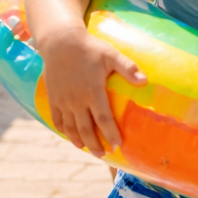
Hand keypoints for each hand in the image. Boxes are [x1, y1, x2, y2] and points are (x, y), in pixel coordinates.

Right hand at [37, 29, 145, 155]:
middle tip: (103, 154)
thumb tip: (145, 81)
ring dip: (79, 140)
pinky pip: (57, 119)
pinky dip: (63, 130)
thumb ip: (128, 68)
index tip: (118, 145)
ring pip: (70, 127)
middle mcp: (77, 100)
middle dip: (95, 144)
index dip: (111, 133)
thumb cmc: (89, 48)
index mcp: (93, 92)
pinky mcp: (53, 98)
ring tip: (87, 149)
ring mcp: (63, 101)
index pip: (103, 119)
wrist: (60, 42)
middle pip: (86, 129)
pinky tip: (69, 135)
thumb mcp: (111, 55)